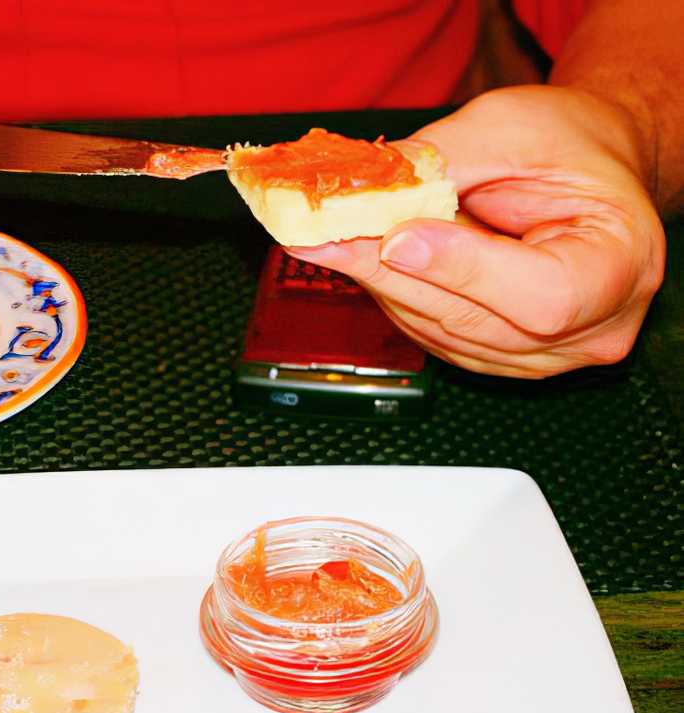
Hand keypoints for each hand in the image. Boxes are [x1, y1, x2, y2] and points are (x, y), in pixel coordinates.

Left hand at [287, 85, 665, 378]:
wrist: (582, 167)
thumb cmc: (566, 143)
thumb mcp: (509, 128)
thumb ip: (442, 165)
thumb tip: (368, 200)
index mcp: (621, 267)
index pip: (541, 298)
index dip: (462, 269)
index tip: (398, 235)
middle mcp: (592, 328)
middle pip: (475, 322)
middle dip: (391, 274)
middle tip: (321, 237)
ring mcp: (545, 354)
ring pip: (442, 333)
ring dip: (380, 285)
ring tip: (328, 240)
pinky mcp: (500, 355)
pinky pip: (433, 335)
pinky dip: (392, 294)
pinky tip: (360, 259)